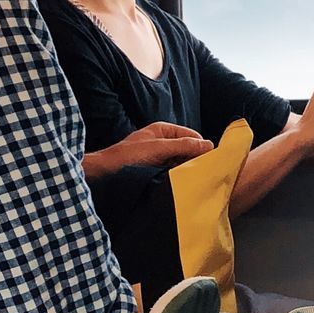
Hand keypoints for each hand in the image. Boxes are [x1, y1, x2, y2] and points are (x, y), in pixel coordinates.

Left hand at [84, 122, 212, 179]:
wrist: (104, 175)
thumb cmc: (127, 158)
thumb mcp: (159, 149)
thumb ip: (184, 146)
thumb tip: (209, 145)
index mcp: (163, 130)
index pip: (192, 135)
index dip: (200, 147)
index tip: (209, 160)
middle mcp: (161, 141)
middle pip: (187, 148)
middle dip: (192, 159)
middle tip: (198, 172)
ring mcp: (157, 155)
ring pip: (179, 161)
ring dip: (183, 169)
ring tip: (186, 178)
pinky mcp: (153, 169)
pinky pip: (171, 171)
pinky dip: (175, 175)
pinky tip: (176, 182)